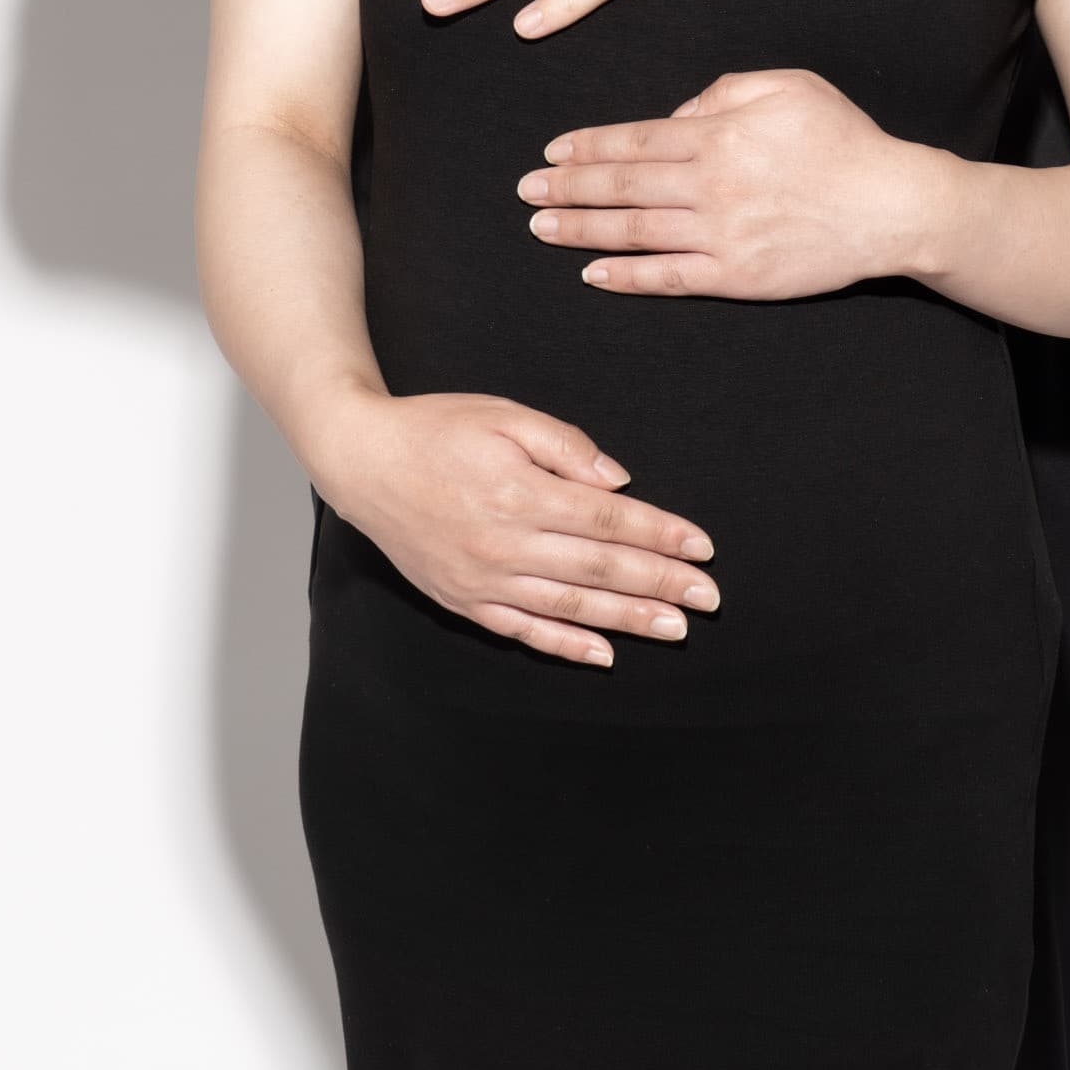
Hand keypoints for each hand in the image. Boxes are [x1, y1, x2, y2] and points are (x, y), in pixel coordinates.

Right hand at [309, 382, 719, 668]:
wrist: (361, 461)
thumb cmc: (435, 429)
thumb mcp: (504, 414)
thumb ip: (565, 446)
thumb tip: (619, 483)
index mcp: (520, 493)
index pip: (608, 521)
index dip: (661, 534)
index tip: (703, 547)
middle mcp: (505, 544)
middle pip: (599, 568)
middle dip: (660, 583)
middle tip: (709, 598)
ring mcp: (483, 579)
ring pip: (570, 606)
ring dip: (627, 619)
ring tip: (675, 628)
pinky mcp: (463, 600)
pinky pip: (523, 630)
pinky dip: (565, 646)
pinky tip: (604, 655)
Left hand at [517, 70, 946, 301]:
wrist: (892, 205)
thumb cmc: (843, 140)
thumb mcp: (787, 85)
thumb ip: (725, 89)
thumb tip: (678, 113)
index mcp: (719, 133)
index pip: (635, 139)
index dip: (587, 147)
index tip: (552, 152)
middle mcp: (710, 184)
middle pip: (622, 185)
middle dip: (567, 188)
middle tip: (525, 192)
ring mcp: (721, 234)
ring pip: (633, 232)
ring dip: (581, 230)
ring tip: (542, 228)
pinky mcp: (736, 276)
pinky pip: (668, 278)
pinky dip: (626, 277)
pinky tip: (593, 273)